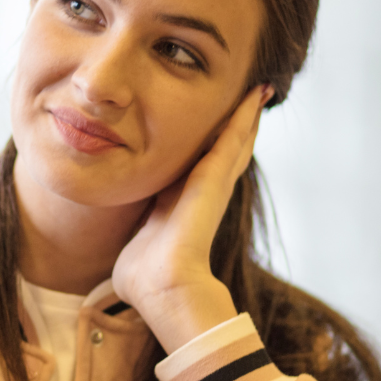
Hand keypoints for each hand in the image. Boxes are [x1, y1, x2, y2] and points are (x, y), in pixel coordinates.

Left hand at [112, 84, 269, 352]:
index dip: (209, 146)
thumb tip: (123, 257)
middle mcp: (202, 193)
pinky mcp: (215, 179)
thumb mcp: (135, 243)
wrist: (163, 288)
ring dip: (246, 117)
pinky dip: (244, 116)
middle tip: (252, 98)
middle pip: (226, 151)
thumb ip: (131, 237)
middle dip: (237, 126)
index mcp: (180, 204)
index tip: (214, 126)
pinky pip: (233, 139)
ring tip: (258, 92)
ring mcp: (214, 185)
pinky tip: (253, 96)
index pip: (198, 166)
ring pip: (235, 142)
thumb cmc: (145, 278)